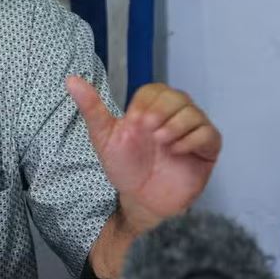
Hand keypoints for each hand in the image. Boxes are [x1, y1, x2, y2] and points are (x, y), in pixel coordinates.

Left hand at [66, 78, 220, 220]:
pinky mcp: (207, 150)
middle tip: (148, 132)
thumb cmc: (124, 166)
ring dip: (176, 125)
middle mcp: (174, 116)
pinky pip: (209, 135)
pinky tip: (176, 151)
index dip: (145, 103)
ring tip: (160, 141)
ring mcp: (192, 132)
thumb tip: (70, 79)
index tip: (133, 123)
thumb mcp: (104, 136)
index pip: (155, 90)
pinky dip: (193, 140)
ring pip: (194, 112)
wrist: (139, 199)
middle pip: (177, 97)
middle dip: (161, 112)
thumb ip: (91, 107)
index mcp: (151, 108)